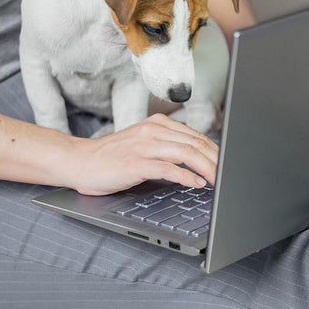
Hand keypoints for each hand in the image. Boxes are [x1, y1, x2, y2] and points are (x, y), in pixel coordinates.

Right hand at [69, 113, 218, 195]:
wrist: (79, 162)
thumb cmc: (112, 157)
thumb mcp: (143, 145)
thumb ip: (167, 147)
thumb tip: (198, 161)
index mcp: (158, 125)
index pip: (196, 136)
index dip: (216, 151)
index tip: (228, 163)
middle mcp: (153, 131)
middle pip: (196, 143)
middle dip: (217, 160)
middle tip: (229, 174)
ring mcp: (144, 146)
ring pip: (186, 153)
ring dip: (207, 168)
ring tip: (219, 180)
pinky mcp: (136, 163)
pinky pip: (168, 168)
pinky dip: (187, 176)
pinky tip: (197, 183)